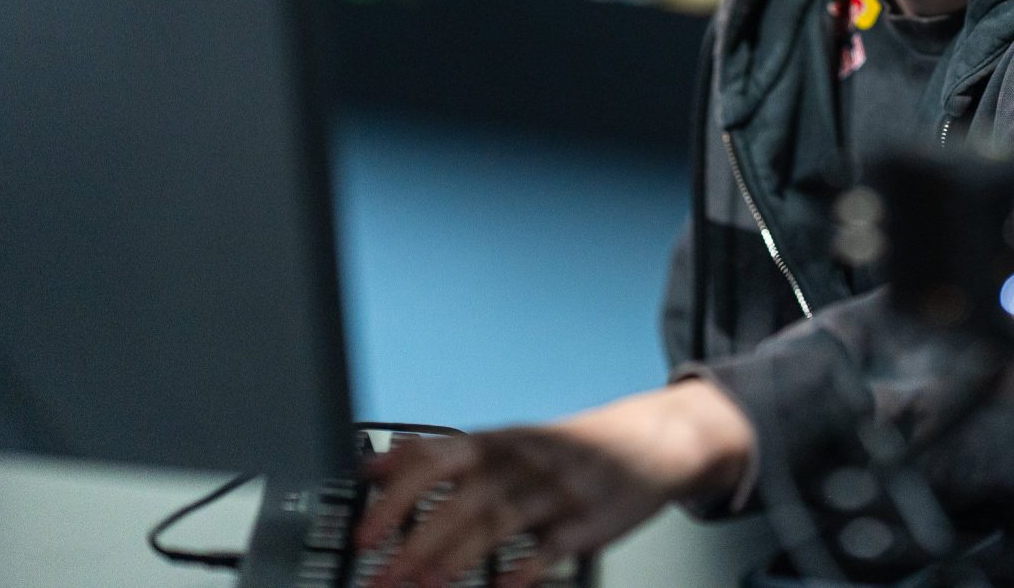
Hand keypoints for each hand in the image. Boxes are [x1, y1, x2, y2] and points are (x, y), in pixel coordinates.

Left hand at [356, 379, 754, 587]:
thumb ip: (440, 454)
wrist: (649, 442)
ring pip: (502, 522)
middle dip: (417, 541)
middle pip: (462, 500)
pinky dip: (528, 567)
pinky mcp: (588, 522)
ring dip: (461, 556)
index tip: (365, 532)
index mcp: (496, 443)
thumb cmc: (565, 448)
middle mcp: (522, 464)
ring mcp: (556, 492)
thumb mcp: (504, 441)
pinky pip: (554, 546)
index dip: (397, 495)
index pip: (435, 462)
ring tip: (427, 586)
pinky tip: (504, 587)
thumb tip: (376, 463)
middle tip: (381, 576)